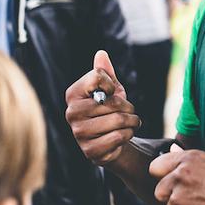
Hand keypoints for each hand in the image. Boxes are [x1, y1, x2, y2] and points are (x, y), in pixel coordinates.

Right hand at [65, 50, 141, 164]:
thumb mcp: (109, 89)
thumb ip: (105, 72)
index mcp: (73, 94)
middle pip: (112, 102)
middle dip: (129, 107)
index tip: (112, 91)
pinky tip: (126, 134)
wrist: (110, 141)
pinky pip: (118, 137)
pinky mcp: (90, 150)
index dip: (111, 83)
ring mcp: (79, 133)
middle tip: (130, 111)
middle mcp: (71, 113)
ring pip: (118, 120)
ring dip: (132, 121)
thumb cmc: (109, 110)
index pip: (97, 77)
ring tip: (131, 122)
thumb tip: (101, 54)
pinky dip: (128, 134)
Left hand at [149, 144, 204, 204]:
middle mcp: (180, 179)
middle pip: (160, 191)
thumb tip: (172, 148)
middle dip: (174, 197)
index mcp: (188, 161)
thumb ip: (192, 156)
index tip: (176, 184)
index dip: (165, 176)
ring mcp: (179, 202)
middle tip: (196, 202)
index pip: (156, 167)